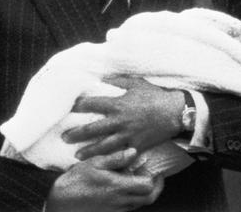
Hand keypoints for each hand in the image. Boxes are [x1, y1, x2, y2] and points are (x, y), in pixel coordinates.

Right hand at [46, 147, 163, 211]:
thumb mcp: (95, 163)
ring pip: (140, 203)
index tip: (153, 168)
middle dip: (156, 188)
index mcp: (118, 186)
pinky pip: (129, 207)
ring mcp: (117, 208)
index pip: (147, 185)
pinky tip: (125, 188)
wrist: (63, 200)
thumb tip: (133, 152)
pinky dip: (133, 198)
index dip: (154, 177)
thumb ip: (116, 158)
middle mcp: (121, 200)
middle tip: (155, 177)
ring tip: (138, 179)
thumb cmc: (76, 180)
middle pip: (149, 198)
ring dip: (144, 192)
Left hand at [64, 77, 183, 159]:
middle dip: (77, 134)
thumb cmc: (155, 96)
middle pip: (93, 130)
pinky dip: (111, 160)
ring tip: (77, 156)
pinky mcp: (137, 146)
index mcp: (117, 104)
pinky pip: (121, 155)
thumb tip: (103, 76)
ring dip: (90, 151)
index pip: (92, 104)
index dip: (78, 106)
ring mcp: (128, 135)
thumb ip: (117, 80)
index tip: (69, 108)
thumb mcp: (135, 83)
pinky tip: (101, 163)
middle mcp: (119, 121)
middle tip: (65, 138)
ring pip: (104, 146)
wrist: (176, 112)